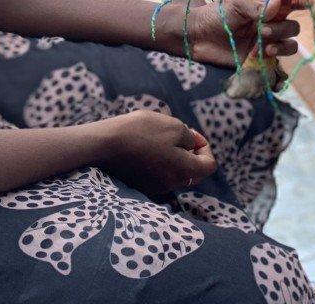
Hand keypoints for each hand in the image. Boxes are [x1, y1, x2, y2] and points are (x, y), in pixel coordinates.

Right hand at [97, 111, 216, 195]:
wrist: (105, 144)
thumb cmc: (142, 131)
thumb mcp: (174, 126)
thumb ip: (190, 138)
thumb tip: (193, 146)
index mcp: (184, 170)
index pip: (209, 165)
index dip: (205, 147)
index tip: (191, 134)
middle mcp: (172, 184)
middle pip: (193, 172)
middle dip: (191, 153)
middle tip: (178, 135)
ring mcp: (155, 187)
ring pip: (175, 173)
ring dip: (174, 157)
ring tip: (159, 138)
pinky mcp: (140, 185)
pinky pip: (159, 175)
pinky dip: (159, 162)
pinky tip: (146, 147)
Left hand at [167, 0, 300, 69]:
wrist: (194, 37)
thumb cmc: (213, 15)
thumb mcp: (234, 5)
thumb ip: (257, 7)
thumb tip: (279, 5)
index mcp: (265, 11)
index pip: (289, 6)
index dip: (301, 3)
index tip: (307, 3)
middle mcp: (268, 28)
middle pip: (292, 29)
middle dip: (281, 31)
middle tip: (261, 32)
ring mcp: (263, 47)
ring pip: (288, 48)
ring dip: (282, 48)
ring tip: (264, 50)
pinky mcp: (256, 65)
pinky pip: (276, 72)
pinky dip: (279, 76)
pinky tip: (275, 76)